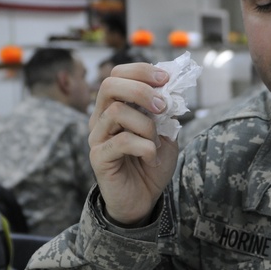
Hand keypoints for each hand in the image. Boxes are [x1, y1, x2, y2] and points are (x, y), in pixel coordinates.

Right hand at [88, 63, 179, 225]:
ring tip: (156, 141)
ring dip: (146, 125)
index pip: (117, 74)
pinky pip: (122, 141)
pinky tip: (150, 158)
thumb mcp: (167, 133)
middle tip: (162, 106)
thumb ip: (167, 111)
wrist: (143, 198)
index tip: (165, 78)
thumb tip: (173, 88)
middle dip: (141, 90)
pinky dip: (144, 147)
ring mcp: (97, 137)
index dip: (141, 71)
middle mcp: (100, 118)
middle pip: (110, 85)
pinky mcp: (98, 157)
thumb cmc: (151, 163)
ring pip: (117, 111)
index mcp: (114, 106)